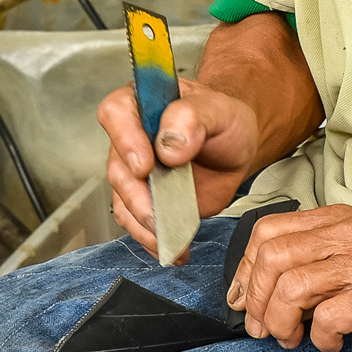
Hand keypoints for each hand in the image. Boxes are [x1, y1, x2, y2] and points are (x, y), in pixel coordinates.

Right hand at [99, 80, 260, 260]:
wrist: (235, 146)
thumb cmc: (224, 120)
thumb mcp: (219, 109)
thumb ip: (192, 117)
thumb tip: (168, 144)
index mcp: (142, 103)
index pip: (116, 113)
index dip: (125, 140)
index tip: (145, 165)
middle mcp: (131, 137)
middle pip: (117, 168)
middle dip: (137, 197)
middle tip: (158, 214)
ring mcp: (135, 172)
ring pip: (123, 202)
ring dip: (145, 225)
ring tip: (171, 237)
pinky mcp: (146, 200)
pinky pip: (138, 224)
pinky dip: (155, 239)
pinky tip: (175, 247)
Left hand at [226, 205, 351, 351]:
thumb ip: (317, 252)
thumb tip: (266, 286)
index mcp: (335, 220)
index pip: (268, 232)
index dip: (245, 269)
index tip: (242, 298)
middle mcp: (344, 236)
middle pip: (271, 259)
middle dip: (255, 299)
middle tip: (260, 327)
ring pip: (291, 289)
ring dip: (280, 323)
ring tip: (291, 338)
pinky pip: (326, 319)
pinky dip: (319, 339)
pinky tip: (332, 344)